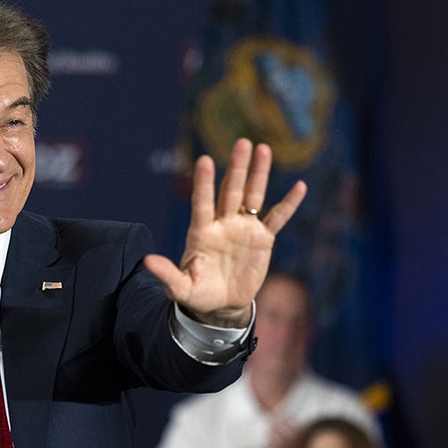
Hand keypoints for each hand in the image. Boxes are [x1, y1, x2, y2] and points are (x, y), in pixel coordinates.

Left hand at [144, 138, 306, 326]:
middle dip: (237, 168)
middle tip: (243, 143)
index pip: (202, 203)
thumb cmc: (198, 293)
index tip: (204, 160)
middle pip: (231, 191)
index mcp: (202, 232)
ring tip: (263, 149)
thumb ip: (167, 274)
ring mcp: (243, 228)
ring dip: (259, 174)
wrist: (221, 304)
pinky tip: (300, 186)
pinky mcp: (262, 239)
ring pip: (253, 196)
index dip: (204, 183)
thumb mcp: (181, 288)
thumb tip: (148, 260)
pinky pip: (277, 218)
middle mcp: (223, 224)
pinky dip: (289, 204)